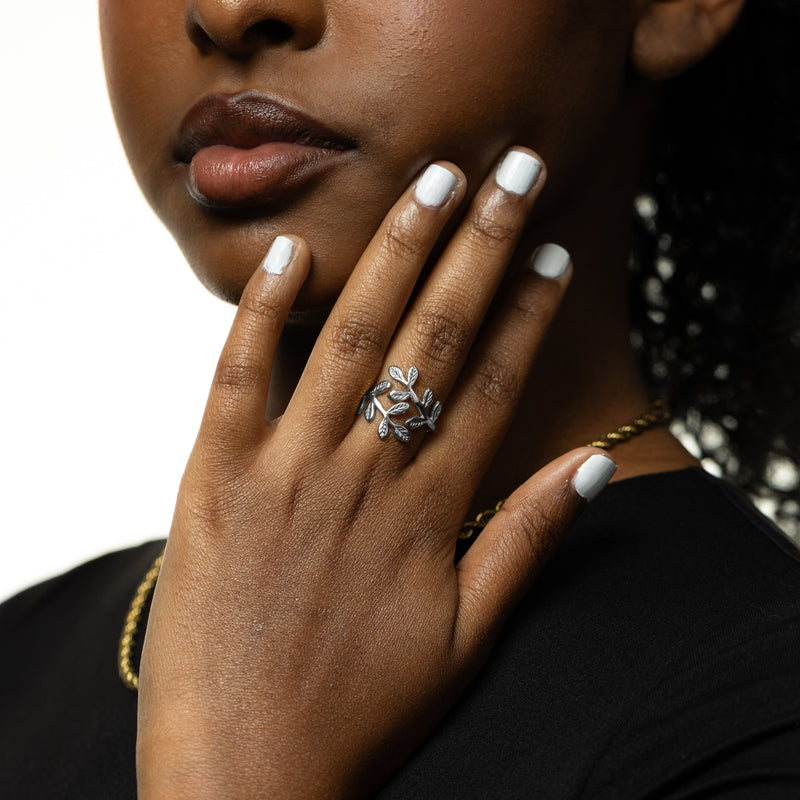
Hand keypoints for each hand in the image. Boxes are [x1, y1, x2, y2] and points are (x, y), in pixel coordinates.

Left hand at [136, 148, 614, 798]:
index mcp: (427, 512)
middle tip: (512, 172)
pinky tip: (292, 251)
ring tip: (433, 182)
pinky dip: (262, 311)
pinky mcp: (211, 479)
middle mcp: (362, 474)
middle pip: (433, 336)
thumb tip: (590, 470)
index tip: (552, 254)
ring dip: (395, 251)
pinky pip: (237, 376)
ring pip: (349, 337)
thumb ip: (526, 546)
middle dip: (480, 246)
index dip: (527, 314)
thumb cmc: (359, 712)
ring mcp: (283, 470)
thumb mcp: (464, 641)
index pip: (491, 382)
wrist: (243, 773)